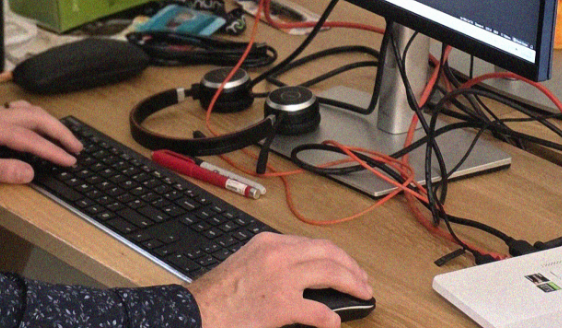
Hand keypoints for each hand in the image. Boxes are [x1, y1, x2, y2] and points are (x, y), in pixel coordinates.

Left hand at [0, 100, 79, 183]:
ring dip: (49, 123)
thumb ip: (1, 170)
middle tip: (76, 147)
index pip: (31, 138)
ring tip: (63, 137)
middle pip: (37, 117)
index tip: (69, 160)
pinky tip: (34, 126)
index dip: (53, 150)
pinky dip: (33, 118)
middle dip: (59, 132)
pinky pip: (17, 112)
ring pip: (28, 111)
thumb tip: (29, 172)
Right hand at [186, 232, 371, 327]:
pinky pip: (317, 310)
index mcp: (269, 243)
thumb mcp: (247, 264)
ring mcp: (282, 278)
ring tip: (362, 295)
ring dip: (352, 284)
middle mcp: (278, 255)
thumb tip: (302, 276)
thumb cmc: (219, 294)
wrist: (198, 310)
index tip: (346, 265)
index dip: (336, 255)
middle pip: (328, 253)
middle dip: (351, 267)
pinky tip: (334, 323)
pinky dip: (330, 317)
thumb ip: (274, 262)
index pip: (313, 244)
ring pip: (330, 273)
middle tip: (363, 281)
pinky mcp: (281, 305)